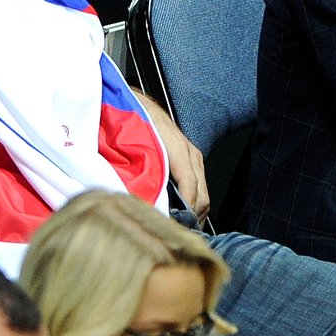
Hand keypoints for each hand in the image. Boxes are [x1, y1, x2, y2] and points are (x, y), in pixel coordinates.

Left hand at [134, 88, 210, 224]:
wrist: (135, 102)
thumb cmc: (134, 121)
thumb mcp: (135, 146)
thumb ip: (141, 172)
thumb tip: (142, 200)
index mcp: (178, 150)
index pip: (190, 187)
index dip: (184, 211)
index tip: (173, 227)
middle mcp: (190, 153)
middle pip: (201, 195)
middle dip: (190, 217)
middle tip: (173, 233)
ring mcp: (192, 155)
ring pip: (202, 192)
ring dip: (192, 211)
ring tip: (175, 226)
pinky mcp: (191, 156)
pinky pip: (197, 185)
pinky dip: (191, 201)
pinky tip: (179, 211)